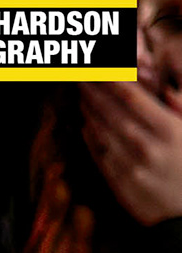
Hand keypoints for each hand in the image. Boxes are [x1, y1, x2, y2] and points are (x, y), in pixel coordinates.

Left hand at [85, 77, 181, 227]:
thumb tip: (165, 91)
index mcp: (169, 130)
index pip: (134, 100)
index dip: (114, 82)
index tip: (100, 69)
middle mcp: (147, 147)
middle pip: (113, 114)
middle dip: (96, 93)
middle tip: (82, 77)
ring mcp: (130, 166)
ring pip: (103, 133)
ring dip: (90, 112)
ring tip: (82, 96)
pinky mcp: (120, 184)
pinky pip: (101, 156)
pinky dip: (91, 139)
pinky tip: (85, 125)